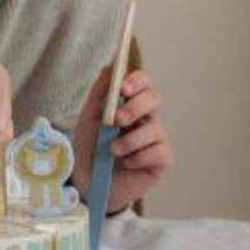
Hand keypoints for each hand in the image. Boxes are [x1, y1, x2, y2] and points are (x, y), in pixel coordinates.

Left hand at [71, 65, 172, 212]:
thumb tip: (110, 68)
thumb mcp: (88, 118)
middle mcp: (147, 117)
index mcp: (130, 103)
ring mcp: (156, 138)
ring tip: (112, 150)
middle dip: (135, 107)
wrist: (87, 181)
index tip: (123, 88)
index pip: (144, 82)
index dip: (137, 81)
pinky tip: (126, 163)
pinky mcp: (162, 160)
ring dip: (130, 140)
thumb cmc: (89, 147)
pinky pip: (158, 152)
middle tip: (117, 120)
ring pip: (155, 129)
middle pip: (154, 99)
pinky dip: (138, 158)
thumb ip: (99, 93)